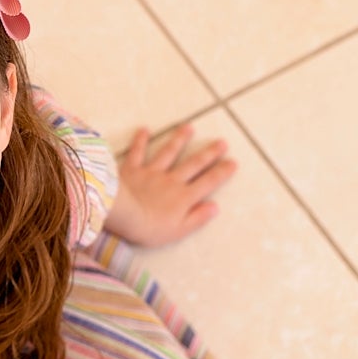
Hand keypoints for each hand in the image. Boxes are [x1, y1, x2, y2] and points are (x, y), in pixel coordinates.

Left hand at [104, 123, 237, 246]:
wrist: (124, 215)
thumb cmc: (151, 228)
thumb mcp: (179, 230)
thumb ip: (198, 218)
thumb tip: (215, 206)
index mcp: (184, 197)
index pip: (208, 182)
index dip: (222, 172)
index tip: (233, 162)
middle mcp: (171, 180)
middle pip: (193, 164)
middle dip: (209, 153)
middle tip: (221, 142)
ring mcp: (152, 172)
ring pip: (168, 152)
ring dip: (179, 139)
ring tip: (189, 127)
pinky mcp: (132, 169)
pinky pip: (137, 152)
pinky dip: (140, 140)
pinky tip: (145, 129)